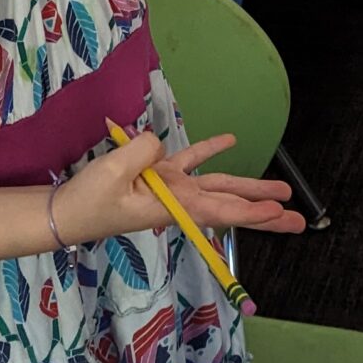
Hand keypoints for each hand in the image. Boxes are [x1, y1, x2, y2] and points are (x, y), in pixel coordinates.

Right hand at [54, 131, 304, 245]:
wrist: (64, 213)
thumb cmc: (89, 201)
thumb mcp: (114, 173)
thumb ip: (143, 151)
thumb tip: (159, 143)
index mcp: (173, 207)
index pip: (220, 210)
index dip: (251, 211)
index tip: (279, 214)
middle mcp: (179, 200)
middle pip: (231, 205)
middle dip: (264, 213)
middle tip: (298, 220)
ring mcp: (171, 188)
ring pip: (219, 185)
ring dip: (250, 187)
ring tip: (282, 190)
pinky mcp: (157, 174)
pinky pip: (190, 161)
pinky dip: (210, 150)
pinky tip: (231, 141)